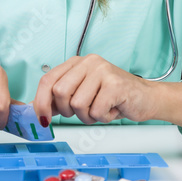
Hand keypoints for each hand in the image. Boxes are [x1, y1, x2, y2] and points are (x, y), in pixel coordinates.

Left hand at [33, 54, 157, 124]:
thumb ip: (60, 99)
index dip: (41, 102)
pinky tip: (112, 109)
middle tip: (84, 111)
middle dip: (68, 111)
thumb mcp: (82, 94)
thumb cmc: (114, 97)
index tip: (42, 119)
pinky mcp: (115, 84)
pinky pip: (96, 111)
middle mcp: (88, 62)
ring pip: (77, 104)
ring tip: (100, 109)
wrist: (145, 98)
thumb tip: (36, 109)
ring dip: (88, 116)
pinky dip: (102, 118)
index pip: (48, 80)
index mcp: (77, 63)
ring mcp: (102, 71)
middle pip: (59, 92)